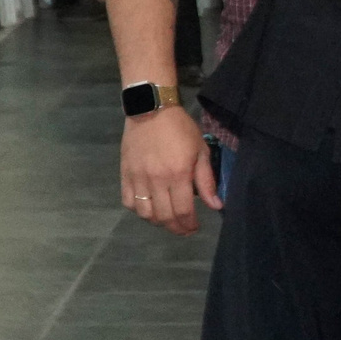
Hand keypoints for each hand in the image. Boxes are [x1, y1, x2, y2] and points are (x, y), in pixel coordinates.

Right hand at [121, 106, 219, 235]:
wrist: (151, 110)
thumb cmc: (180, 129)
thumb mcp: (201, 151)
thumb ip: (206, 180)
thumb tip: (216, 205)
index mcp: (178, 174)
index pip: (183, 210)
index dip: (189, 224)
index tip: (194, 227)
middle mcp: (156, 180)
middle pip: (164, 216)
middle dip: (176, 227)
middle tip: (184, 229)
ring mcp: (138, 178)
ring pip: (144, 213)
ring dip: (157, 221)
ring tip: (168, 219)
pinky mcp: (125, 175)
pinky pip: (128, 202)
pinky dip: (138, 210)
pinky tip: (149, 207)